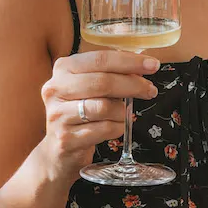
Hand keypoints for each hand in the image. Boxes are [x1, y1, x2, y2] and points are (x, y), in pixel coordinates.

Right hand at [39, 50, 159, 179]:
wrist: (59, 149)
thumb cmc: (80, 110)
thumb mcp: (89, 85)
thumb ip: (111, 72)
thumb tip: (144, 62)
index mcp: (64, 68)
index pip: (100, 59)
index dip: (129, 61)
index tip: (152, 65)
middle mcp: (55, 88)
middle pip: (103, 82)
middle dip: (133, 85)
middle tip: (150, 90)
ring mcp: (58, 114)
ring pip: (104, 107)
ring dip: (123, 110)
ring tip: (125, 112)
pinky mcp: (66, 138)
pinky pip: (103, 129)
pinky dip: (118, 127)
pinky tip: (117, 125)